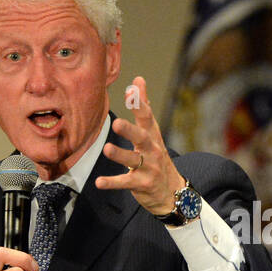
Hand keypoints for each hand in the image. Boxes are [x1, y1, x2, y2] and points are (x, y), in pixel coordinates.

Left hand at [96, 76, 185, 214]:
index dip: (140, 104)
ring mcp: (149, 168)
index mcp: (153, 136)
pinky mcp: (142, 184)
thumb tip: (138, 80)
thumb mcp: (152, 132)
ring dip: (120, 155)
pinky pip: (125, 182)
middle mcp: (153, 150)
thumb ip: (143, 107)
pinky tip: (99, 182)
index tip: (131, 90)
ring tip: (107, 149)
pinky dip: (112, 183)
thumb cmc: (156, 156)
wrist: (172, 191)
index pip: (147, 117)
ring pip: (133, 160)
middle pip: (142, 138)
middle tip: (116, 123)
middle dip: (130, 131)